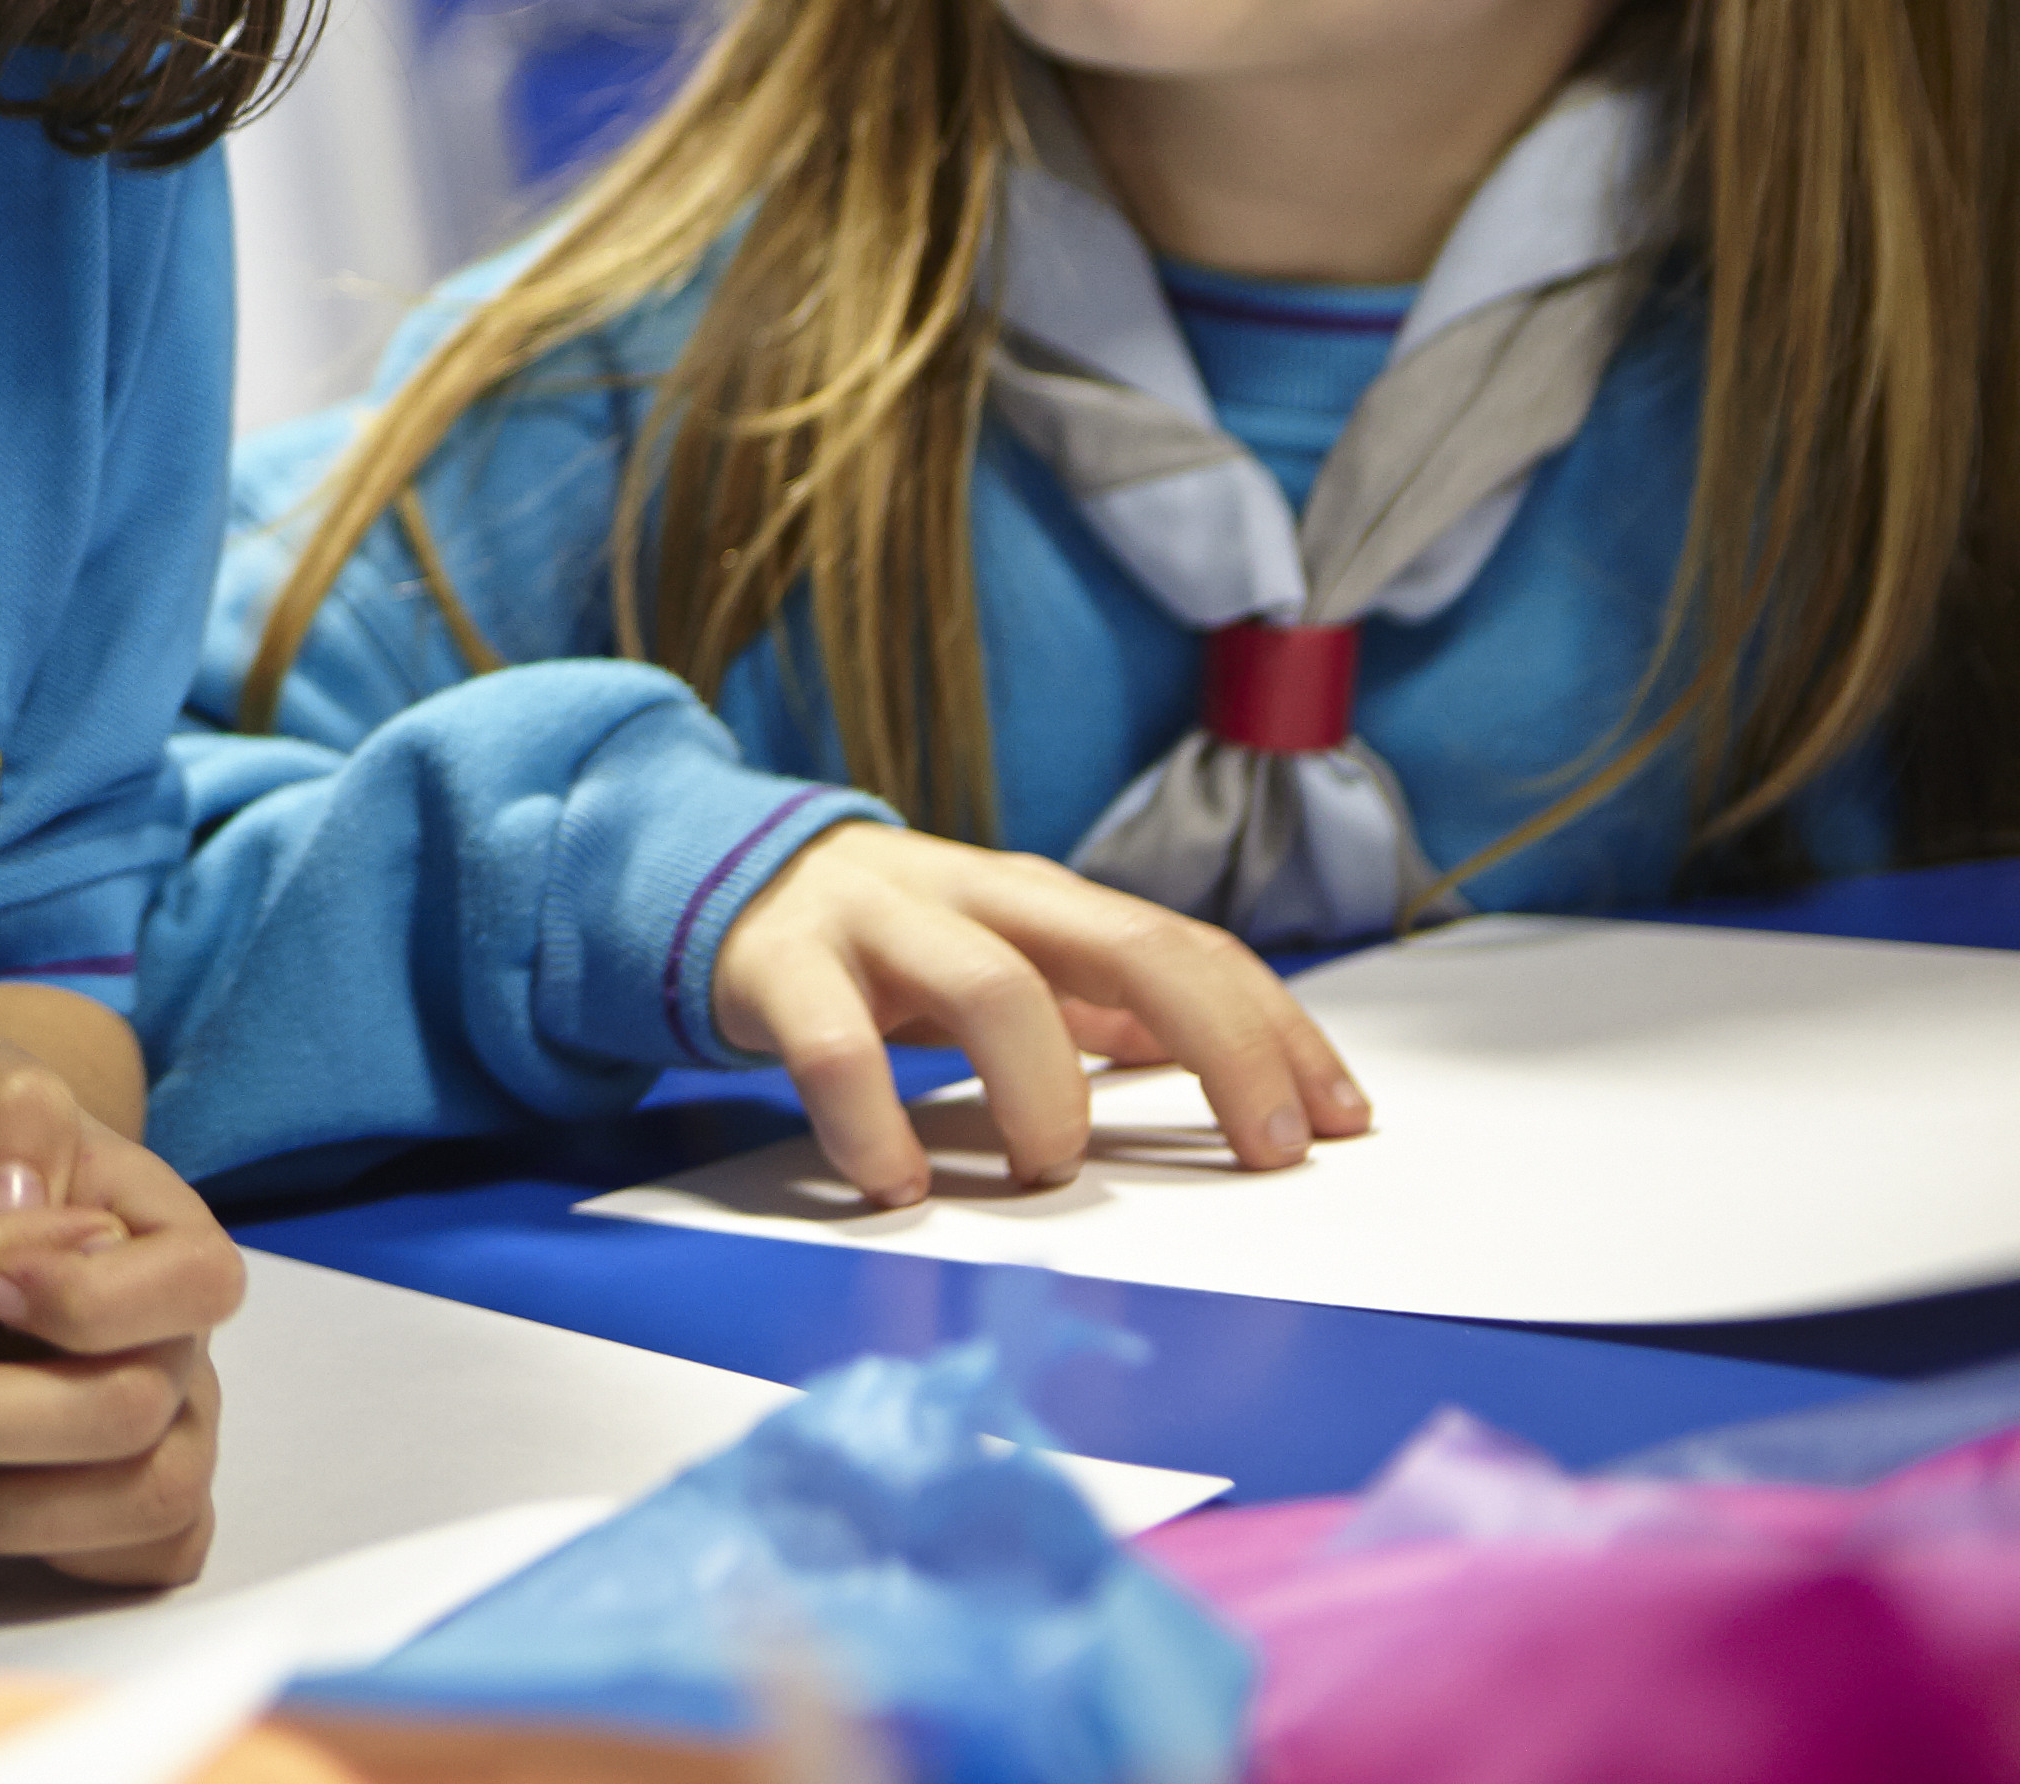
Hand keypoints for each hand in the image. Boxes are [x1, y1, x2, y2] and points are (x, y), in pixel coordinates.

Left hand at [0, 1073, 235, 1624]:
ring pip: (146, 1499)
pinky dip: (38, 1544)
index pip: (197, 1280)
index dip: (93, 1296)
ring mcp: (174, 1427)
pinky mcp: (140, 1505)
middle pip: (140, 1406)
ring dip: (9, 1495)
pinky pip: (137, 1559)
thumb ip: (0, 1109)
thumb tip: (16, 1202)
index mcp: (167, 1230)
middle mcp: (184, 1337)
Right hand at [708, 824, 1372, 1209]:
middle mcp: (975, 898)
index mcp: (1043, 902)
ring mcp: (877, 924)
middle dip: (1219, 1049)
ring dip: (1044, 1095)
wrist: (718, 877)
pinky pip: (835, 1048)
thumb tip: (1248, 1083)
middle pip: (1125, 946)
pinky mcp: (781, 967)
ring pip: (991, 988)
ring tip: (1046, 1172)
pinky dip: (873, 1124)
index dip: (1274, 1029)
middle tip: (1264, 1151)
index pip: (1188, 947)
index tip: (1342, 1121)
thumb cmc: (893, 948)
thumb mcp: (1012, 960)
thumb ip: (1108, 1008)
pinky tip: (893, 1183)